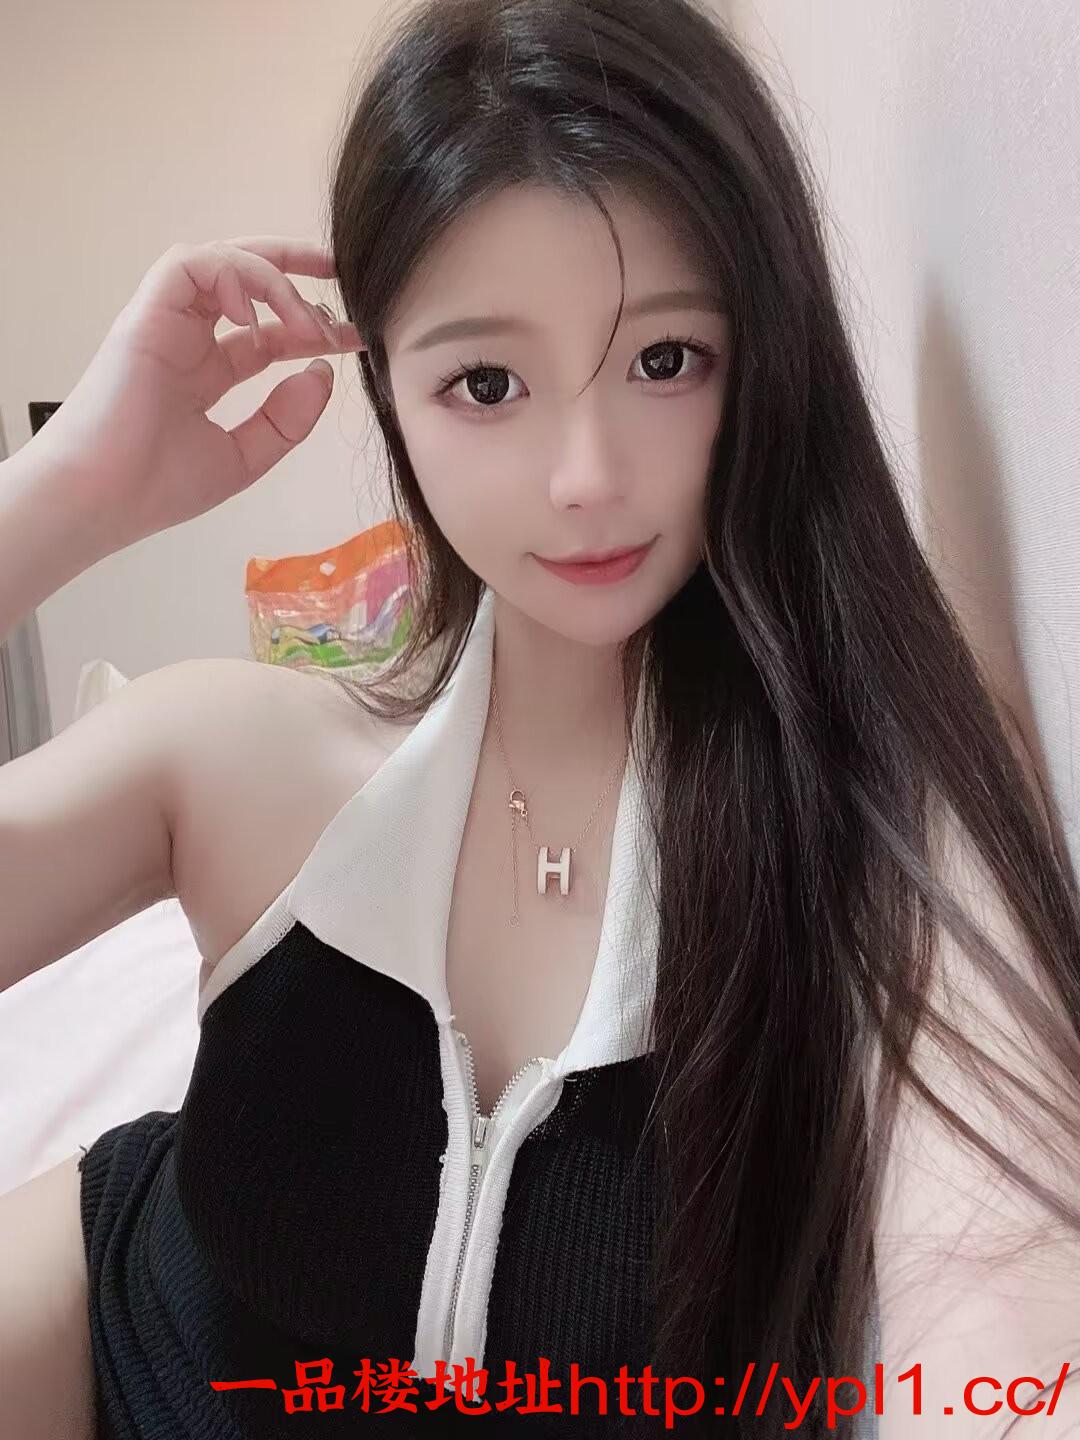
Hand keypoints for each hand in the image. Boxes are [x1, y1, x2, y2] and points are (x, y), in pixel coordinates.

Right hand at [28, 237, 362, 552]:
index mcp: (206, 372)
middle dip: (295, 266)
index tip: (355, 339)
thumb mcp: (244, 456)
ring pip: (223, 262)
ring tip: (308, 324)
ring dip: (275, 280)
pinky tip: (258, 315)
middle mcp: (188, 339)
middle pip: (245, 281)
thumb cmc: (159, 487)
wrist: (103, 498)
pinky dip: (233, 276)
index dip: (313, 329)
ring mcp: (167, 322)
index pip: (268, 334)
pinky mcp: (148, 313)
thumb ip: (286, 419)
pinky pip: (191, 264)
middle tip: (343, 271)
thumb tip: (323, 373)